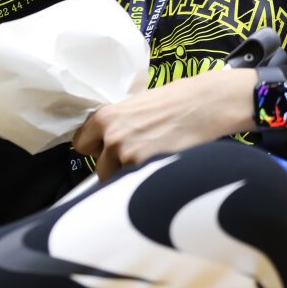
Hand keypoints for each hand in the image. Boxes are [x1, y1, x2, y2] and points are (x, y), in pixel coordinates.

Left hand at [72, 67, 256, 181]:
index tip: (107, 151)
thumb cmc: (174, 101)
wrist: (205, 104)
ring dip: (131, 178)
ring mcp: (128, 154)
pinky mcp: (147, 169)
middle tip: (137, 158)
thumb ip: (115, 124)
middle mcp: (112, 136)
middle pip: (99, 168)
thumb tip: (105, 143)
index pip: (81, 145)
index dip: (96, 149)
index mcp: (105, 117)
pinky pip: (137, 186)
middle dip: (115, 167)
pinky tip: (162, 168)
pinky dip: (147, 182)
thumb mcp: (135, 106)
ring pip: (118, 181)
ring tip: (153, 162)